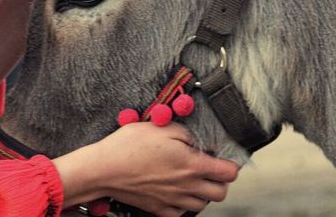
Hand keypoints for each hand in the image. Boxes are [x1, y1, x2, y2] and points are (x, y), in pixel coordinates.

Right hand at [54, 123, 238, 216]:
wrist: (104, 169)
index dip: (230, 164)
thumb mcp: (162, 127)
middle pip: (220, 193)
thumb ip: (186, 133)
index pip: (229, 173)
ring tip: (191, 178)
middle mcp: (187, 187)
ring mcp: (173, 201)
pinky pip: (181, 214)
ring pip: (202, 205)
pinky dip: (183, 205)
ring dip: (202, 192)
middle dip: (220, 181)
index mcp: (192, 165)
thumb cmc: (131, 145)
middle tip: (209, 168)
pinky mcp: (158, 209)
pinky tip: (175, 192)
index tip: (222, 157)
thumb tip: (197, 141)